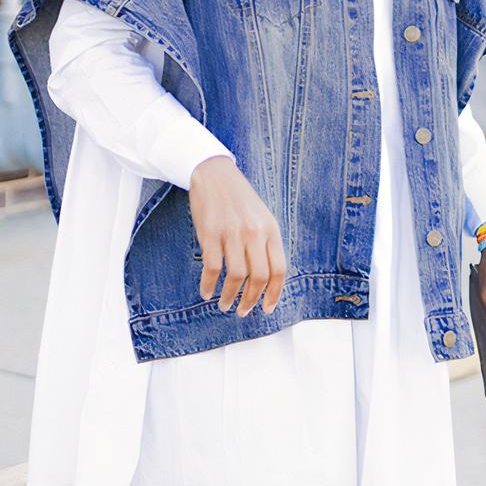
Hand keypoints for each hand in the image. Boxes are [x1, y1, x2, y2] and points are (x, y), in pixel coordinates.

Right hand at [189, 155, 285, 316]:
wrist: (214, 174)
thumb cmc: (238, 199)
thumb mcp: (261, 217)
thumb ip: (266, 243)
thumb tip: (266, 279)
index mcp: (270, 229)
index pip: (279, 269)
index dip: (275, 294)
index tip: (268, 308)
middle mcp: (254, 232)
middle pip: (259, 277)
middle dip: (251, 300)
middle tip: (243, 311)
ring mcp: (232, 233)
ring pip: (236, 276)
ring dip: (230, 296)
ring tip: (225, 304)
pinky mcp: (210, 233)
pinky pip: (212, 268)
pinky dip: (209, 285)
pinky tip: (207, 291)